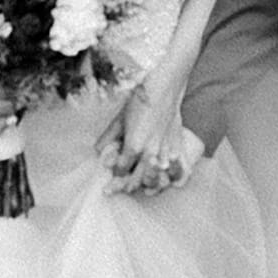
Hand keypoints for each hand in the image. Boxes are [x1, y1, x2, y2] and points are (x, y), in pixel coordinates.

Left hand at [95, 80, 188, 196]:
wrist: (164, 89)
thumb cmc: (140, 102)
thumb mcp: (119, 119)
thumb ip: (108, 138)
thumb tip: (99, 151)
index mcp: (133, 146)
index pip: (120, 171)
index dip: (114, 176)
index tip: (110, 177)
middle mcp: (150, 153)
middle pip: (137, 181)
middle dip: (126, 186)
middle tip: (119, 188)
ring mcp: (165, 152)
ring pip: (156, 180)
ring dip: (148, 185)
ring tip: (142, 187)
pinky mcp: (177, 148)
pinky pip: (179, 171)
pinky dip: (175, 179)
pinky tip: (169, 182)